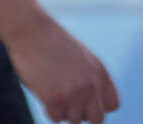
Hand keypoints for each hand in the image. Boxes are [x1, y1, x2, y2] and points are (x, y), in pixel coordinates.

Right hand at [4, 12, 119, 122]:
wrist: (30, 28)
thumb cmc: (49, 41)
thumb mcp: (79, 57)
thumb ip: (89, 78)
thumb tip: (86, 105)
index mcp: (100, 72)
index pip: (112, 104)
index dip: (96, 105)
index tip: (82, 99)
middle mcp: (92, 85)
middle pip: (97, 118)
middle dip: (81, 113)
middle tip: (66, 100)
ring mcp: (75, 93)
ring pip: (74, 120)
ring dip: (62, 110)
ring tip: (50, 89)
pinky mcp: (57, 98)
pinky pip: (55, 118)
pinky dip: (47, 109)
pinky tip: (41, 90)